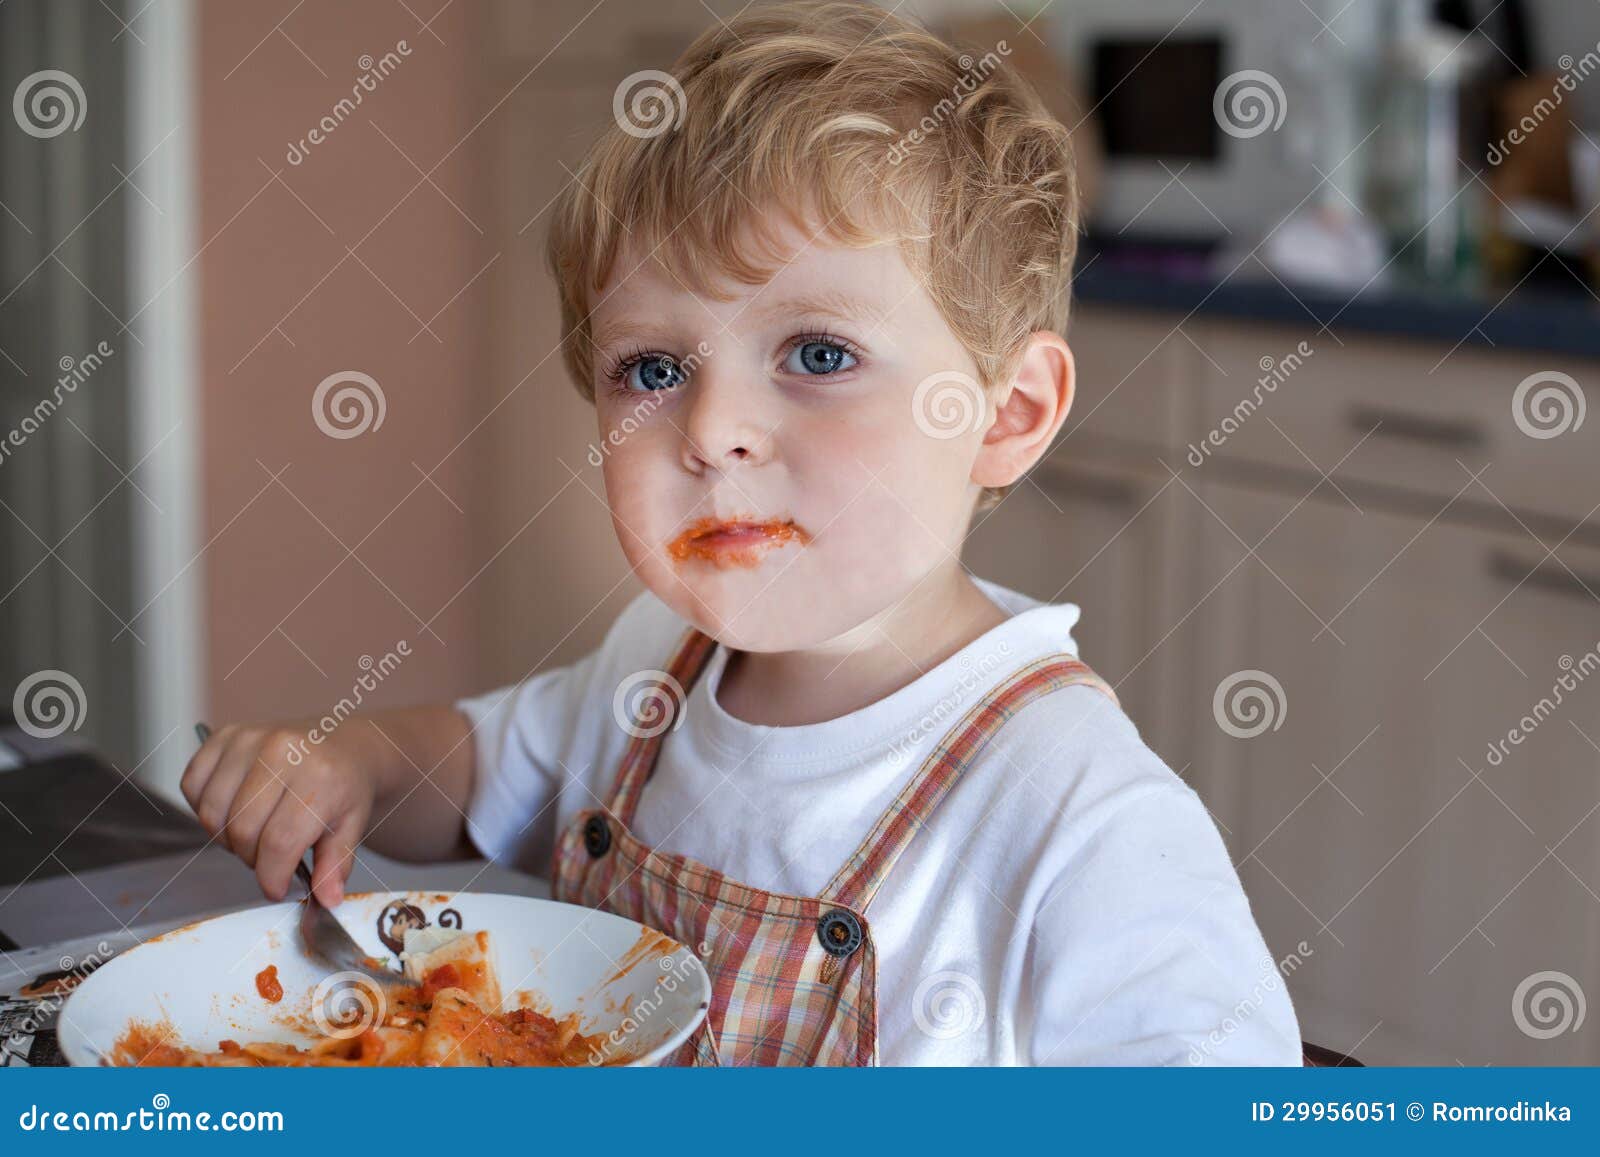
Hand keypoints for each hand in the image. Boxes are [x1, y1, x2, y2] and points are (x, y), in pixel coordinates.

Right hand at [180, 721, 376, 906]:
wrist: (345, 744)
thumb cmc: (344, 786)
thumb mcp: (352, 825)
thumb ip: (336, 865)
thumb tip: (327, 899)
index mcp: (320, 776)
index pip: (279, 842)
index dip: (272, 877)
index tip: (276, 889)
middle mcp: (282, 751)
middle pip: (242, 831)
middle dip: (253, 859)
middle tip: (270, 857)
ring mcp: (250, 738)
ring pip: (211, 813)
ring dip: (227, 836)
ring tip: (255, 832)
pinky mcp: (225, 734)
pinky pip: (192, 785)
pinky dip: (204, 807)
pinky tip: (233, 808)